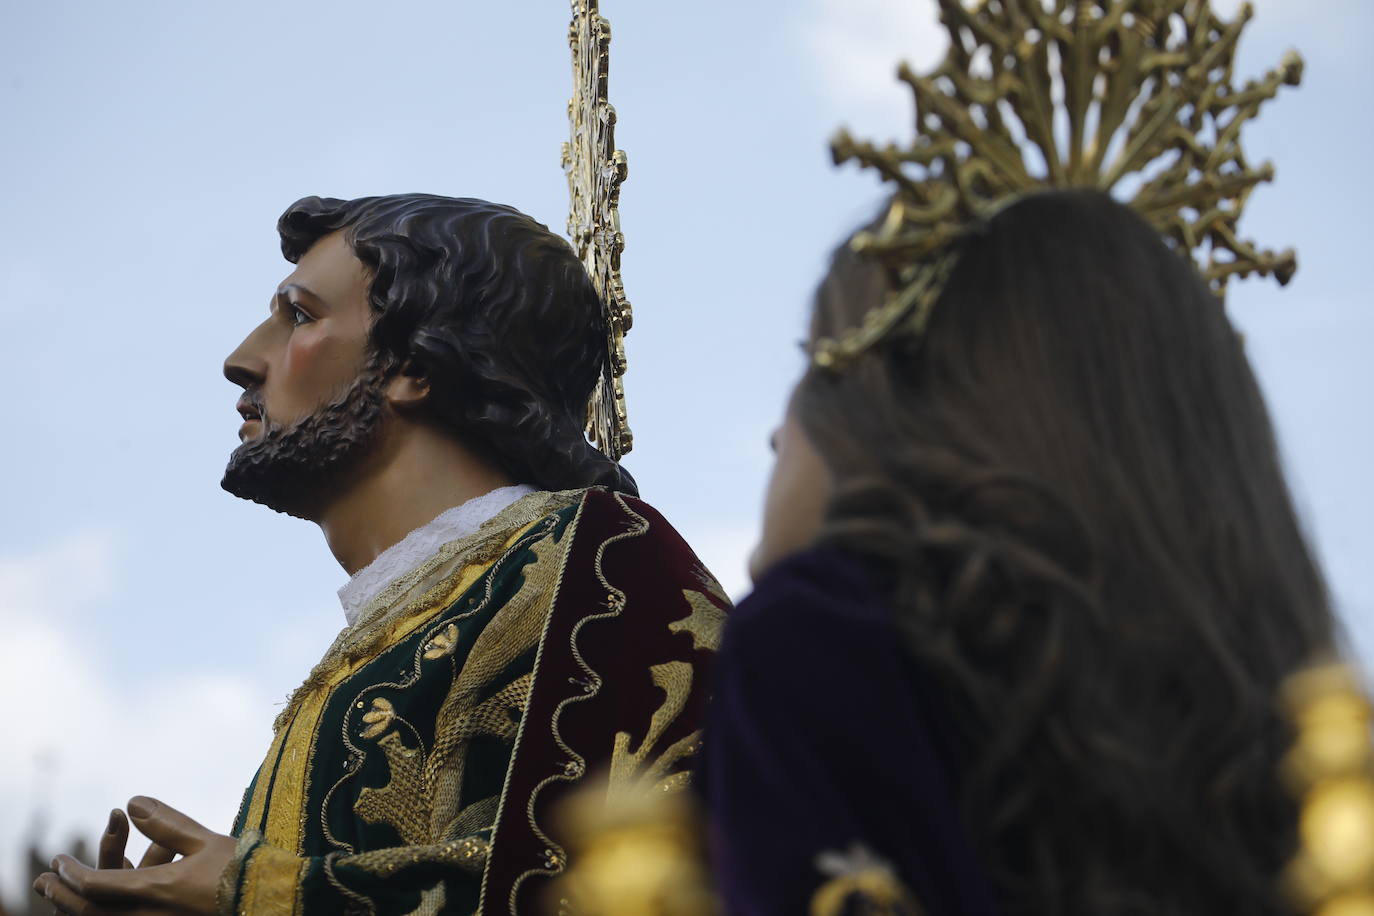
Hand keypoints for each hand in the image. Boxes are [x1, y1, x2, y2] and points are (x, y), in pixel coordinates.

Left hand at [33, 796, 234, 915]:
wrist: (267, 903)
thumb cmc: (240, 870)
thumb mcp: (203, 840)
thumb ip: (166, 823)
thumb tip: (132, 801)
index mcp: (154, 892)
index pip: (95, 886)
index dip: (70, 873)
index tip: (58, 860)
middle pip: (89, 912)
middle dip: (61, 896)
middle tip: (45, 880)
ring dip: (74, 910)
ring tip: (60, 896)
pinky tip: (97, 909)